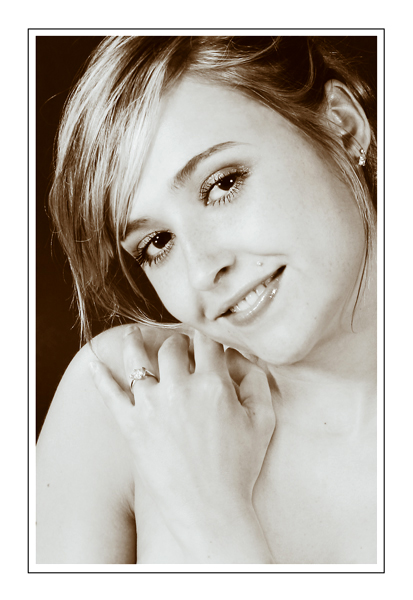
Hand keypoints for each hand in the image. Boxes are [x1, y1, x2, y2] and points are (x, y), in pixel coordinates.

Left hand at [90, 326, 274, 561]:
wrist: (210, 508)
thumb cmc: (239, 466)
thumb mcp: (263, 421)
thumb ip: (256, 381)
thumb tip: (241, 357)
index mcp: (212, 384)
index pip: (206, 343)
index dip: (206, 338)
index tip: (204, 341)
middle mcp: (179, 388)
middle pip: (172, 348)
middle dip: (177, 343)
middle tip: (179, 347)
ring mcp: (151, 406)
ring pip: (137, 360)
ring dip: (136, 342)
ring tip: (134, 334)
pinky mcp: (131, 425)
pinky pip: (110, 394)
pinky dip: (99, 375)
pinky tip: (93, 361)